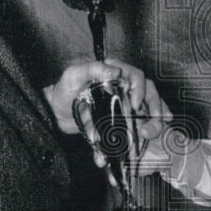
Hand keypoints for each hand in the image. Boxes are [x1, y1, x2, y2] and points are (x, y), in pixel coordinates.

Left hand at [44, 59, 169, 166]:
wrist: (54, 114)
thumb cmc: (63, 90)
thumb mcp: (74, 75)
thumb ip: (92, 69)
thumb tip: (115, 70)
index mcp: (114, 74)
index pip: (136, 76)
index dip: (141, 89)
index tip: (136, 103)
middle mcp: (122, 89)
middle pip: (148, 94)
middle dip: (155, 107)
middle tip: (154, 120)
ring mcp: (122, 105)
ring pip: (145, 111)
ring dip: (152, 122)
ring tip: (151, 133)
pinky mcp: (119, 121)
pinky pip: (133, 127)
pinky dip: (140, 135)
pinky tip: (146, 141)